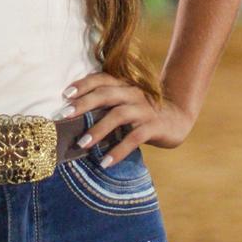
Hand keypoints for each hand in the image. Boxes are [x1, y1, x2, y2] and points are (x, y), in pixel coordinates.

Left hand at [60, 70, 194, 164]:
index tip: (65, 94)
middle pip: (106, 94)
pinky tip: (106, 162)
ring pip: (118, 115)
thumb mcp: (124, 102)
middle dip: (84, 104)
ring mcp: (144, 109)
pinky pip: (134, 138)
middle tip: (65, 116)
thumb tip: (71, 116)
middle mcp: (133, 93)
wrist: (177, 117)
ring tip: (82, 143)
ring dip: (98, 129)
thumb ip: (105, 104)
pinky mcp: (154, 126)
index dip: (83, 84)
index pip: (101, 79)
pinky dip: (119, 150)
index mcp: (124, 84)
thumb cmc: (141, 111)